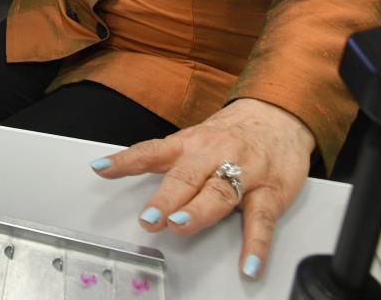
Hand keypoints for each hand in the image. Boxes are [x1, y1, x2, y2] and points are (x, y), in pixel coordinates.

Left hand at [90, 98, 314, 279]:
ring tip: (180, 226)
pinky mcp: (271, 192)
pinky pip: (262, 220)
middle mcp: (214, 155)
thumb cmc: (231, 134)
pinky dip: (256, 246)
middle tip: (148, 217)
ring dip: (198, 212)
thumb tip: (122, 173)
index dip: (125, 160)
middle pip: (186, 177)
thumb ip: (166, 160)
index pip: (152, 150)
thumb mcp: (195, 140)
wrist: (279, 116)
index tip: (101, 168)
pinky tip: (248, 265)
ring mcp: (244, 173)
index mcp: (191, 144)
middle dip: (166, 198)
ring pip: (219, 194)